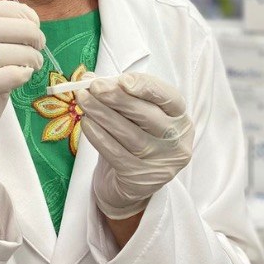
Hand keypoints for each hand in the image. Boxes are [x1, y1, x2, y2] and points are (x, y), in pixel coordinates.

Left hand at [76, 73, 193, 219]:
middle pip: (148, 115)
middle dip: (117, 98)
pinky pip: (117, 153)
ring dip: (102, 114)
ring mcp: (162, 162)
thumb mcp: (132, 115)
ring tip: (83, 100)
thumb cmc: (132, 139)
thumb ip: (119, 95)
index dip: (146, 87)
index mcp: (180, 118)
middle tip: (94, 87)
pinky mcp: (142, 178)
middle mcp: (177, 140)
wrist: (126, 183)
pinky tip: (86, 124)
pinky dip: (99, 136)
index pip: (169, 98)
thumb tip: (89, 79)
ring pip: (130, 133)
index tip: (122, 80)